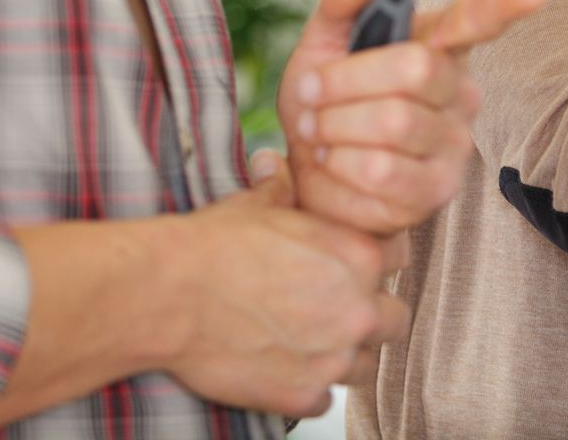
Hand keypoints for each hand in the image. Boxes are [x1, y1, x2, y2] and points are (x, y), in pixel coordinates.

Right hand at [151, 177, 409, 417]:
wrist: (168, 293)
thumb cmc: (213, 245)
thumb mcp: (258, 203)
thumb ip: (283, 186)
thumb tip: (278, 165)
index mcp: (359, 255)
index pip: (398, 259)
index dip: (374, 263)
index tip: (351, 269)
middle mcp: (357, 308)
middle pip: (394, 319)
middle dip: (369, 315)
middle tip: (335, 311)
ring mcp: (332, 358)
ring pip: (365, 366)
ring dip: (343, 356)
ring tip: (309, 345)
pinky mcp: (301, 395)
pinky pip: (323, 402)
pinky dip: (306, 390)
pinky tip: (282, 370)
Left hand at [278, 0, 548, 236]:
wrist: (309, 176)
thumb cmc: (324, 103)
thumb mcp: (322, 45)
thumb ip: (339, 5)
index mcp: (437, 44)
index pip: (476, 18)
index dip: (507, 2)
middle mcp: (459, 90)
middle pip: (414, 68)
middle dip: (343, 81)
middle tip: (310, 93)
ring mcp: (455, 143)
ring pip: (392, 122)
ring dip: (334, 126)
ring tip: (317, 133)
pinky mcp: (437, 190)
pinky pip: (381, 171)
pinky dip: (338, 166)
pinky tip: (333, 166)